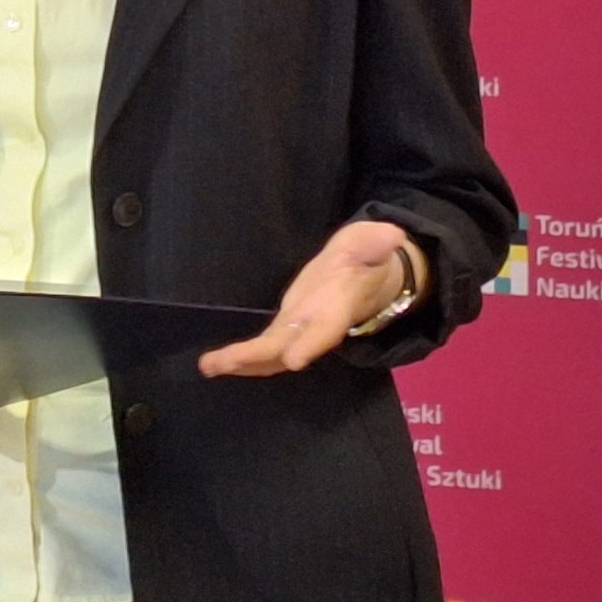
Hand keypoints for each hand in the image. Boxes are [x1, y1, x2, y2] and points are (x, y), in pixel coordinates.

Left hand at [199, 221, 429, 377]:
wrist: (368, 278)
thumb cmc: (368, 259)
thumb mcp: (373, 244)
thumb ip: (376, 243)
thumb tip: (392, 234)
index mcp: (339, 306)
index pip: (327, 329)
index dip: (311, 344)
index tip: (294, 360)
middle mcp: (317, 324)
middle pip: (288, 346)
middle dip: (257, 356)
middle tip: (226, 363)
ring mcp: (300, 329)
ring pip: (271, 353)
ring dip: (242, 361)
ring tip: (209, 366)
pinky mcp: (287, 327)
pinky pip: (265, 348)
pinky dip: (242, 358)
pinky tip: (214, 364)